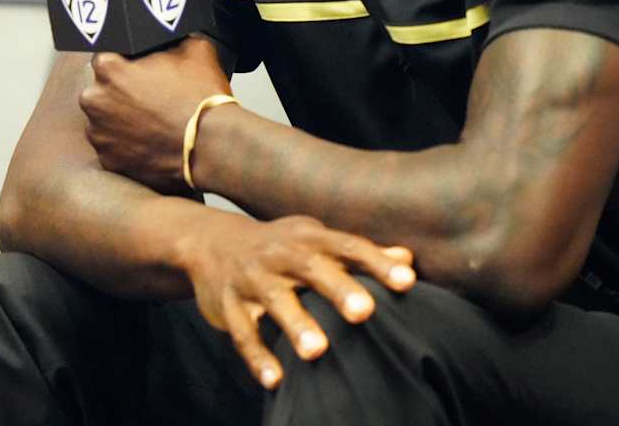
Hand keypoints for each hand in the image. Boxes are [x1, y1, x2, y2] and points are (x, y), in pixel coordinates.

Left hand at [81, 35, 230, 193]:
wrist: (213, 147)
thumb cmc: (201, 99)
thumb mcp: (193, 48)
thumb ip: (168, 38)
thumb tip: (167, 36)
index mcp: (108, 68)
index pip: (107, 58)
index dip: (125, 64)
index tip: (140, 72)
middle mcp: (94, 100)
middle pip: (102, 91)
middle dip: (121, 93)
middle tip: (150, 99)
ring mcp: (99, 133)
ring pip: (105, 120)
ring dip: (121, 120)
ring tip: (152, 122)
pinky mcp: (108, 160)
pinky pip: (112, 147)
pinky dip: (126, 145)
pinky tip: (149, 141)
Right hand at [178, 213, 416, 389]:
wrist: (210, 242)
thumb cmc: (279, 245)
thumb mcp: (314, 239)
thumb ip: (357, 253)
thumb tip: (407, 258)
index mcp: (307, 237)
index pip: (347, 245)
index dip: (377, 262)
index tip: (407, 281)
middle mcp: (279, 254)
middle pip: (310, 268)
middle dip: (337, 288)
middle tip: (365, 312)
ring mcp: (251, 278)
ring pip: (274, 300)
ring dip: (295, 324)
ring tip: (317, 352)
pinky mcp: (229, 305)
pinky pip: (242, 332)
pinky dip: (257, 356)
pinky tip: (274, 380)